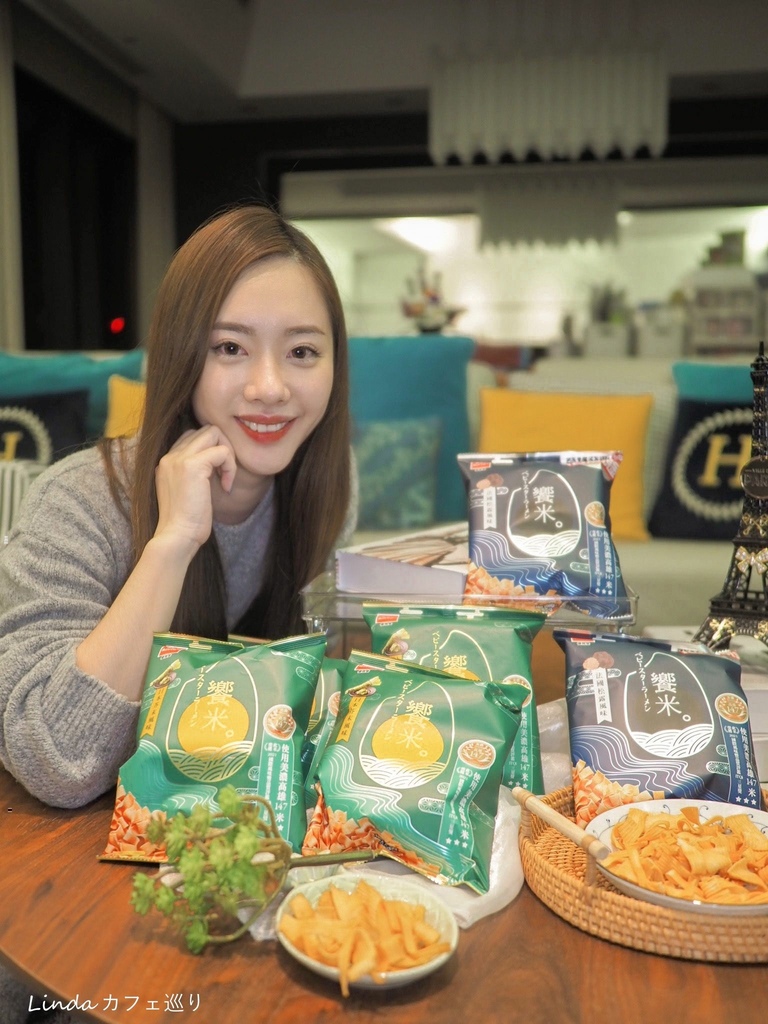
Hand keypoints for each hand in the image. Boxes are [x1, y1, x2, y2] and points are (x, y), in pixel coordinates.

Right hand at [154, 426, 236, 554]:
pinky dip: (230, 467)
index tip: (215, 476)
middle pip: (205, 430)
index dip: (211, 451)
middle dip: (223, 448)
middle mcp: (170, 456)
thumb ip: (196, 473)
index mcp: (167, 462)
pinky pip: (222, 451)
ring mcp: (179, 458)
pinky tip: (226, 487)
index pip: (193, 437)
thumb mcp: (188, 491)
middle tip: (225, 474)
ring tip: (225, 478)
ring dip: (228, 454)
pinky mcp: (192, 465)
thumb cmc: (186, 522)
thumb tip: (218, 462)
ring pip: (214, 433)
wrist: (177, 536)